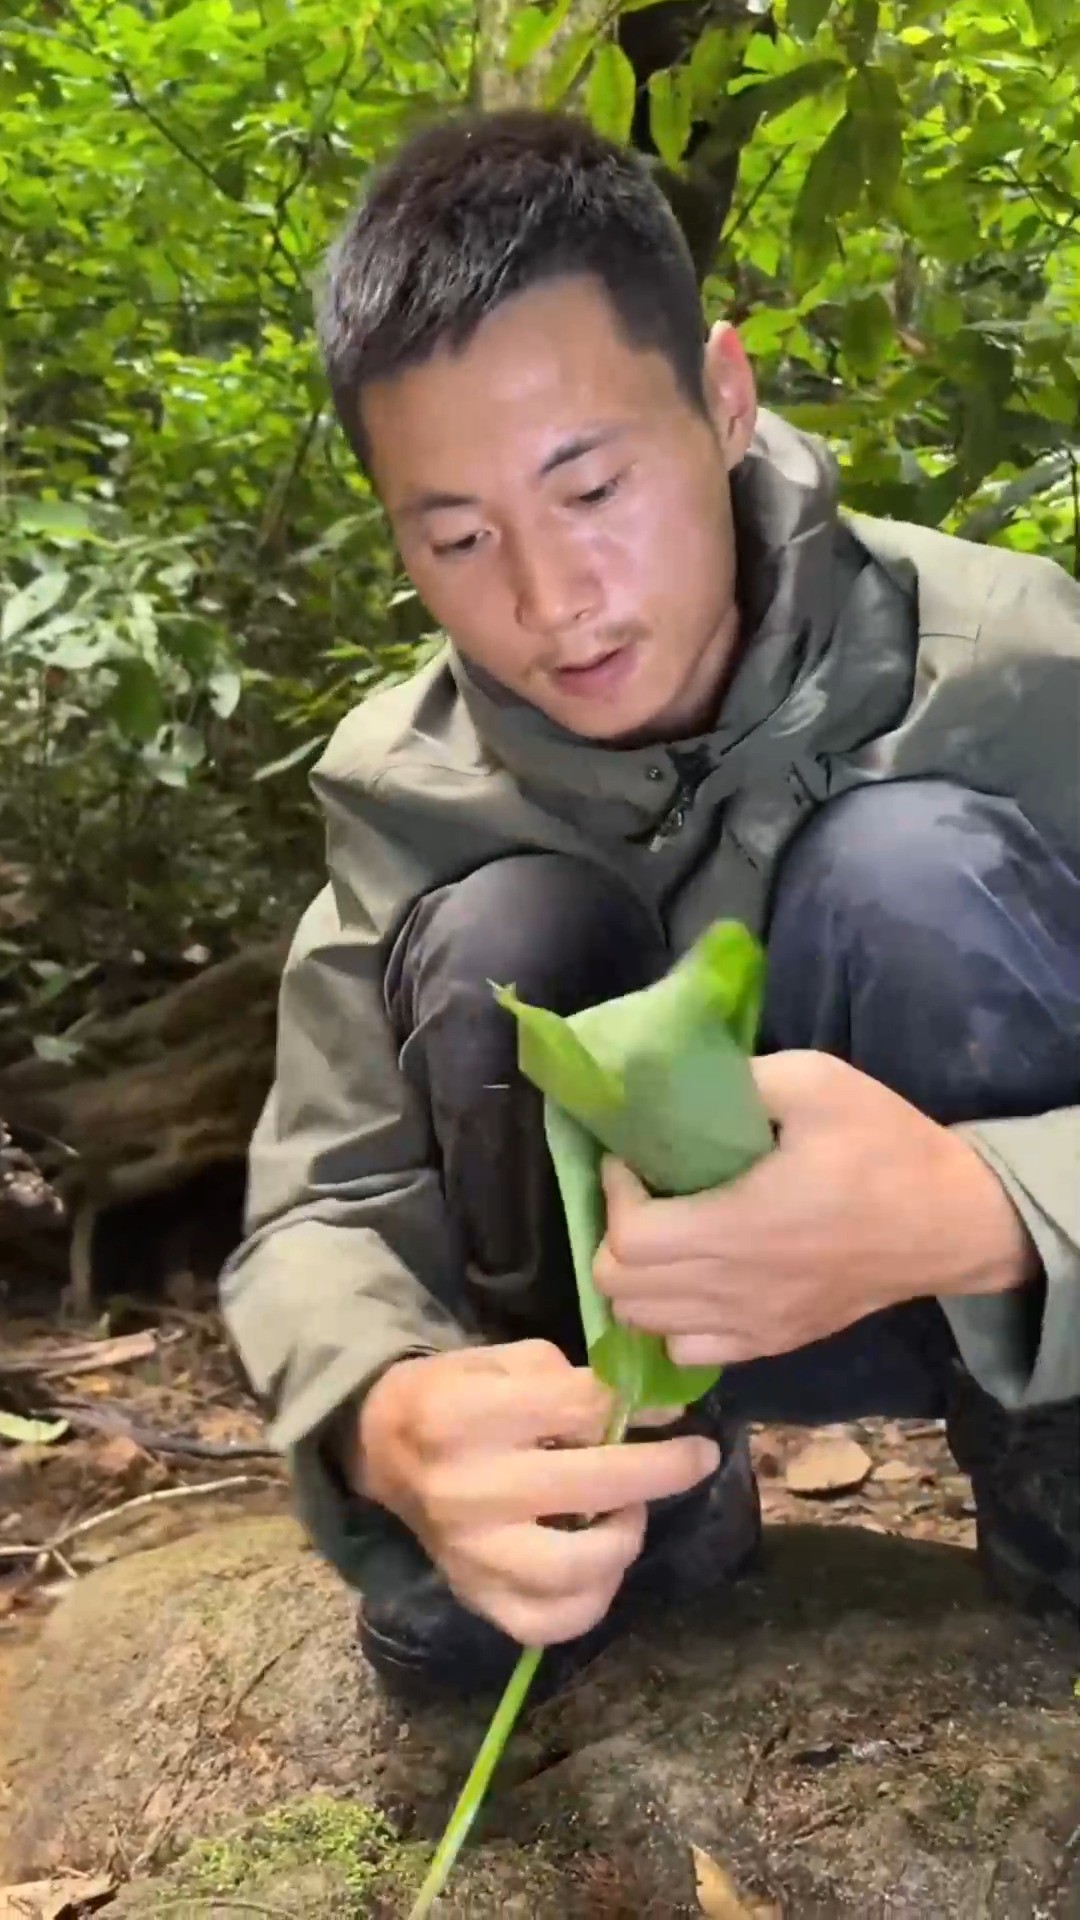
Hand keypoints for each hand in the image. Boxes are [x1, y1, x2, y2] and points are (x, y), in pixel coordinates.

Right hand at [354, 1341, 717, 1645]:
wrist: (386, 1448)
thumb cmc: (457, 1394)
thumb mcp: (506, 1361)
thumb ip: (575, 1380)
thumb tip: (652, 1413)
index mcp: (467, 1415)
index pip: (580, 1410)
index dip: (640, 1410)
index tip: (674, 1413)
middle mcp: (467, 1490)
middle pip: (592, 1484)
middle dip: (663, 1469)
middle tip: (698, 1457)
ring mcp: (471, 1554)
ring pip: (577, 1568)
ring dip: (625, 1536)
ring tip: (628, 1510)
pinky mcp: (476, 1597)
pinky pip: (552, 1621)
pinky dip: (593, 1597)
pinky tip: (600, 1561)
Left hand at [594, 1049, 1036, 1368]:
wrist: (951, 1221)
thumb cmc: (883, 1147)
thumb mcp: (815, 1083)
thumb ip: (736, 1081)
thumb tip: (668, 1085)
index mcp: (740, 1227)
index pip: (628, 1240)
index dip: (615, 1194)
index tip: (633, 1159)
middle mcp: (735, 1289)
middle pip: (620, 1288)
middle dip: (614, 1232)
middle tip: (642, 1191)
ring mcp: (751, 1325)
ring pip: (644, 1325)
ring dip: (635, 1277)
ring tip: (662, 1231)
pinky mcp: (770, 1343)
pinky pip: (687, 1352)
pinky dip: (669, 1319)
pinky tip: (689, 1277)